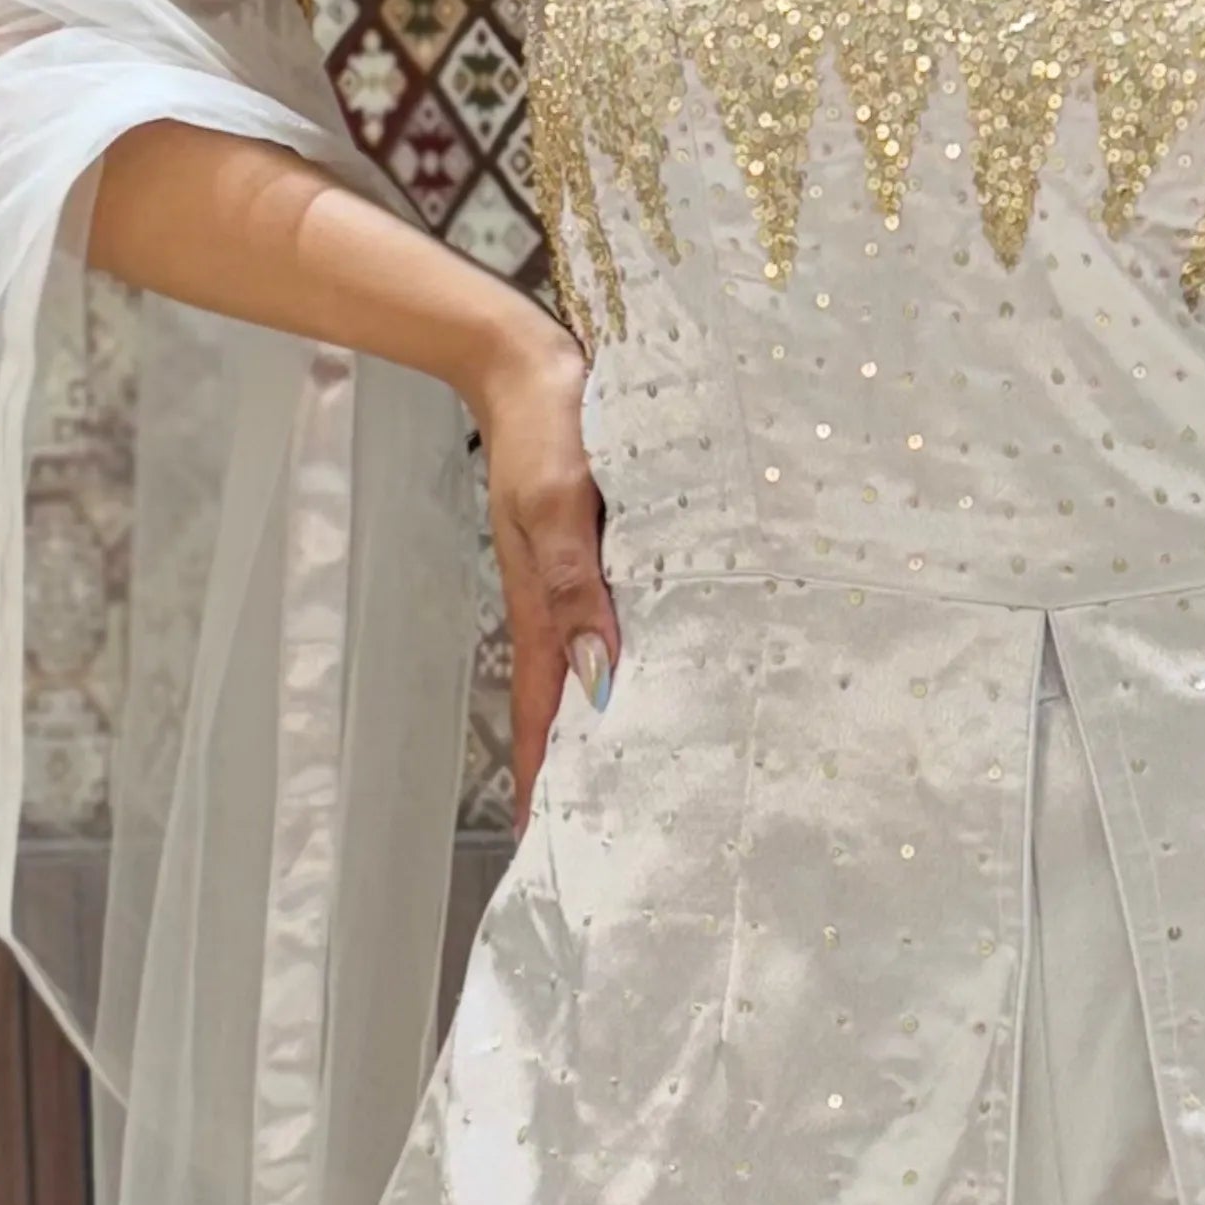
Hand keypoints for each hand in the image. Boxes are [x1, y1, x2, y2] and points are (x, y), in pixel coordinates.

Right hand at [475, 305, 617, 829]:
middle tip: (618, 837)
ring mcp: (585, 581)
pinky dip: (640, 659)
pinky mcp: (606, 553)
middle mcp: (564, 606)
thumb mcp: (556, 502)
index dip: (546, 779)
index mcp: (543, 607)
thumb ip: (578, 586)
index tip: (549, 845)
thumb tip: (599, 676)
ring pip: (604, 669)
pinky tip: (675, 674)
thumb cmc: (541, 423)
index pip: (544, 715)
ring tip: (654, 780)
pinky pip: (623, 621)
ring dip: (621, 722)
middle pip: (575, 706)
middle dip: (589, 771)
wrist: (529, 359)